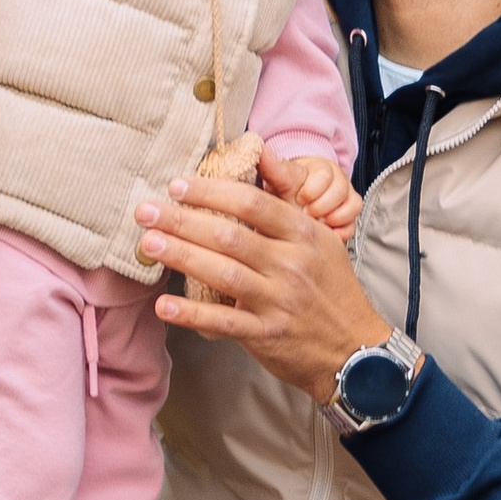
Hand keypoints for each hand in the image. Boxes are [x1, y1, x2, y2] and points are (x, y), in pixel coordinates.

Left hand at [135, 163, 393, 403]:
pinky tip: (164, 304)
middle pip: (230, 236)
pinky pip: (224, 321)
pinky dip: (192, 313)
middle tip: (146, 210)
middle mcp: (291, 265)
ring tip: (149, 243)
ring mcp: (278, 301)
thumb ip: (286, 200)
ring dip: (182, 256)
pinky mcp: (266, 334)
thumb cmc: (331, 288)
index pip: (253, 204)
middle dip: (183, 221)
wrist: (354, 347)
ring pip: (223, 274)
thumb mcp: (320, 238)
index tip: (178, 185)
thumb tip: (259, 152)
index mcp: (303, 235)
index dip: (212, 192)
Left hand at [265, 147, 360, 237]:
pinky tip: (328, 232)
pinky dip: (342, 229)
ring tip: (316, 223)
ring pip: (352, 203)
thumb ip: (272, 168)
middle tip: (305, 214)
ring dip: (332, 216)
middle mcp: (336, 179)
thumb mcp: (279, 182)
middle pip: (340, 188)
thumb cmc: (287, 193)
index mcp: (318, 168)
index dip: (312, 189)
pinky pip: (355, 221)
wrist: (295, 209)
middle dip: (321, 205)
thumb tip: (259, 149)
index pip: (324, 174)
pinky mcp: (350, 215)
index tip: (300, 199)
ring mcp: (345, 197)